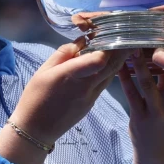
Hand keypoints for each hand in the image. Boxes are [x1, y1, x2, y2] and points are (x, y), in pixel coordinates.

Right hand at [10, 39, 129, 144]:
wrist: (37, 129)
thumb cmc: (35, 97)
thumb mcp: (43, 71)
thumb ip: (63, 54)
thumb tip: (81, 42)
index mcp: (70, 75)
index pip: (99, 59)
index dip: (107, 46)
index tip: (110, 34)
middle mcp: (84, 86)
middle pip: (111, 66)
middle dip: (121, 50)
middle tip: (128, 37)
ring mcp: (91, 96)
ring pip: (111, 75)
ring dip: (118, 60)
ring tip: (121, 46)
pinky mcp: (92, 103)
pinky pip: (104, 83)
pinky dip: (108, 71)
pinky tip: (107, 64)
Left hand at [119, 51, 163, 163]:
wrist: (158, 153)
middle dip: (161, 53)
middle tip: (152, 33)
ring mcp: (157, 112)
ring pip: (147, 82)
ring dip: (138, 63)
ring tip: (132, 45)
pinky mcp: (140, 117)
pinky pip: (131, 94)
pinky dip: (124, 78)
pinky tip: (118, 66)